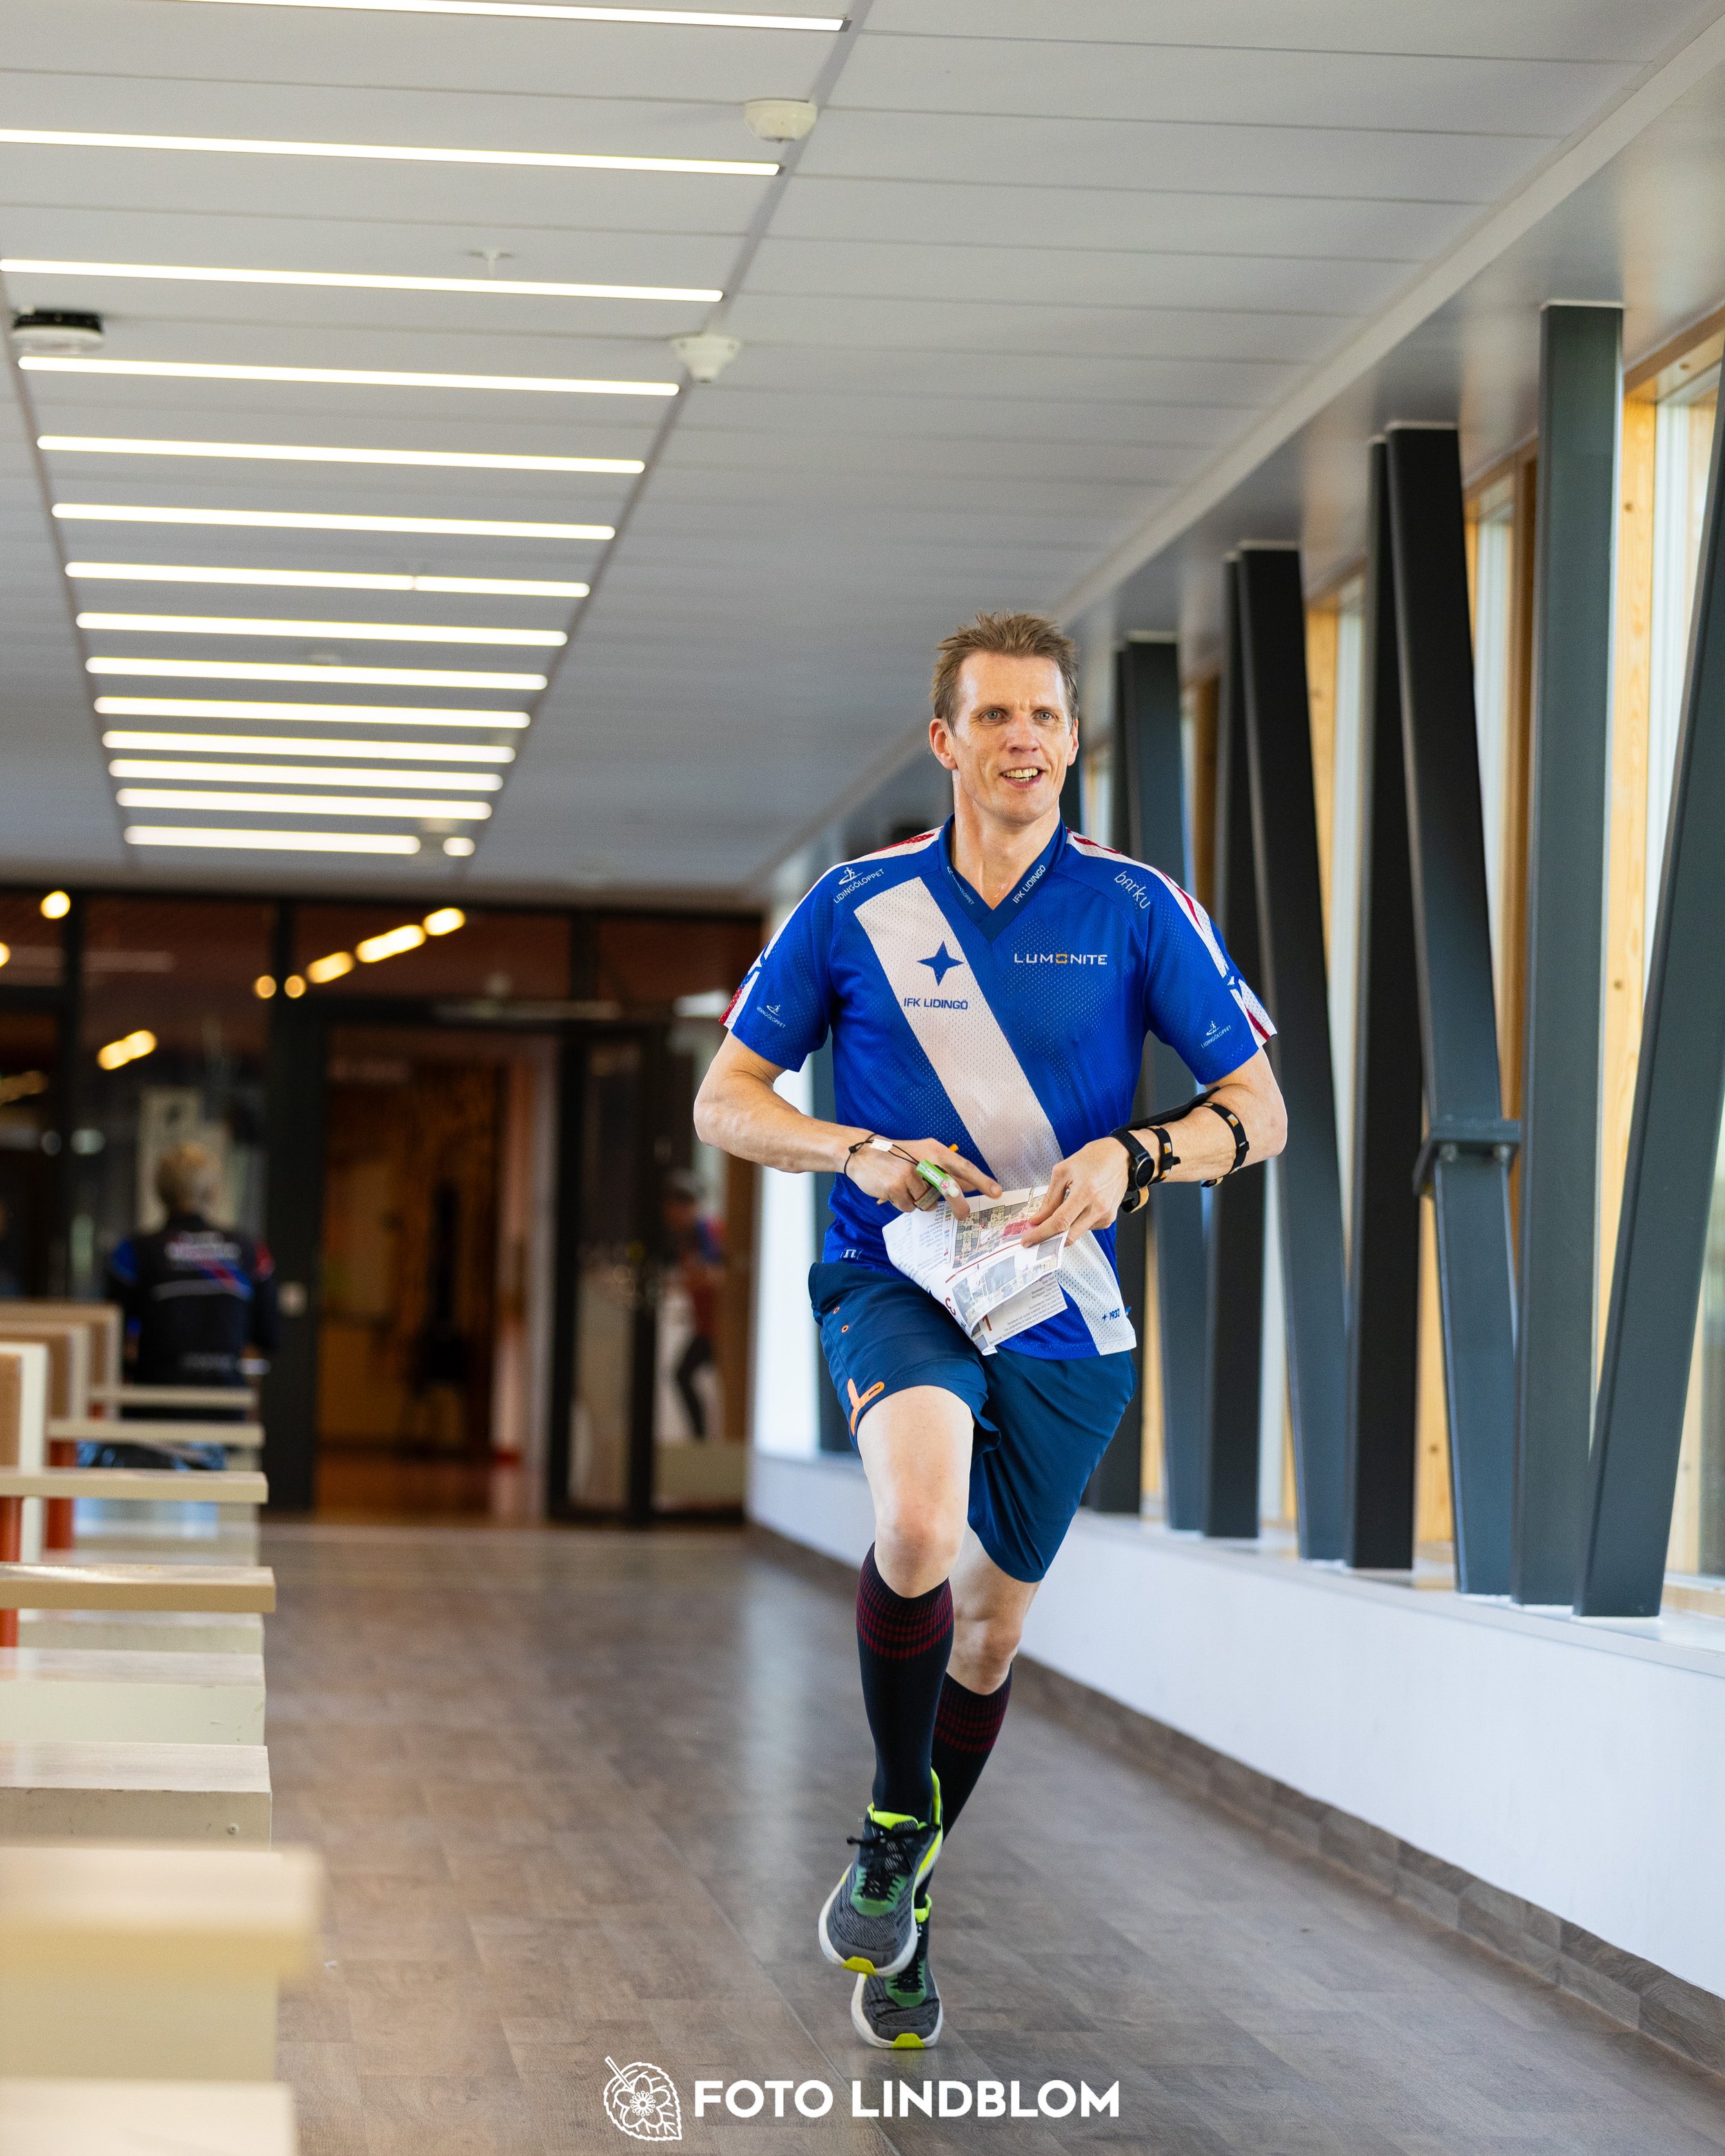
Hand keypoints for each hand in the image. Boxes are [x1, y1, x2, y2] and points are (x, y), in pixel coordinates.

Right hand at [842, 1135, 1000, 1218]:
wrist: (863, 1153)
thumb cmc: (897, 1155)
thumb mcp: (922, 1154)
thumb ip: (944, 1169)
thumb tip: (969, 1184)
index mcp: (934, 1150)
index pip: (963, 1166)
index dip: (981, 1180)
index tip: (996, 1192)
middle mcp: (924, 1160)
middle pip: (949, 1188)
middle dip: (958, 1205)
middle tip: (964, 1215)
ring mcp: (909, 1174)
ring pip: (927, 1202)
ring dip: (920, 1202)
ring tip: (906, 1189)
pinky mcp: (896, 1188)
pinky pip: (910, 1207)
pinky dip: (904, 1204)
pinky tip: (894, 1192)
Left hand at [1018, 1136, 1129, 1246]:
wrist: (1121, 1156)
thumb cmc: (1094, 1158)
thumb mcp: (1063, 1171)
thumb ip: (1050, 1198)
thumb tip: (1038, 1218)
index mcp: (1085, 1192)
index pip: (1060, 1222)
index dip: (1041, 1234)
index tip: (1029, 1240)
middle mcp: (1098, 1207)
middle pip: (1069, 1236)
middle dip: (1049, 1240)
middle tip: (1036, 1237)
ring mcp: (1106, 1215)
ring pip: (1077, 1233)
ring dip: (1063, 1230)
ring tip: (1058, 1214)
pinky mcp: (1110, 1218)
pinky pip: (1087, 1228)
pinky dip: (1076, 1223)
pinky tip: (1077, 1209)